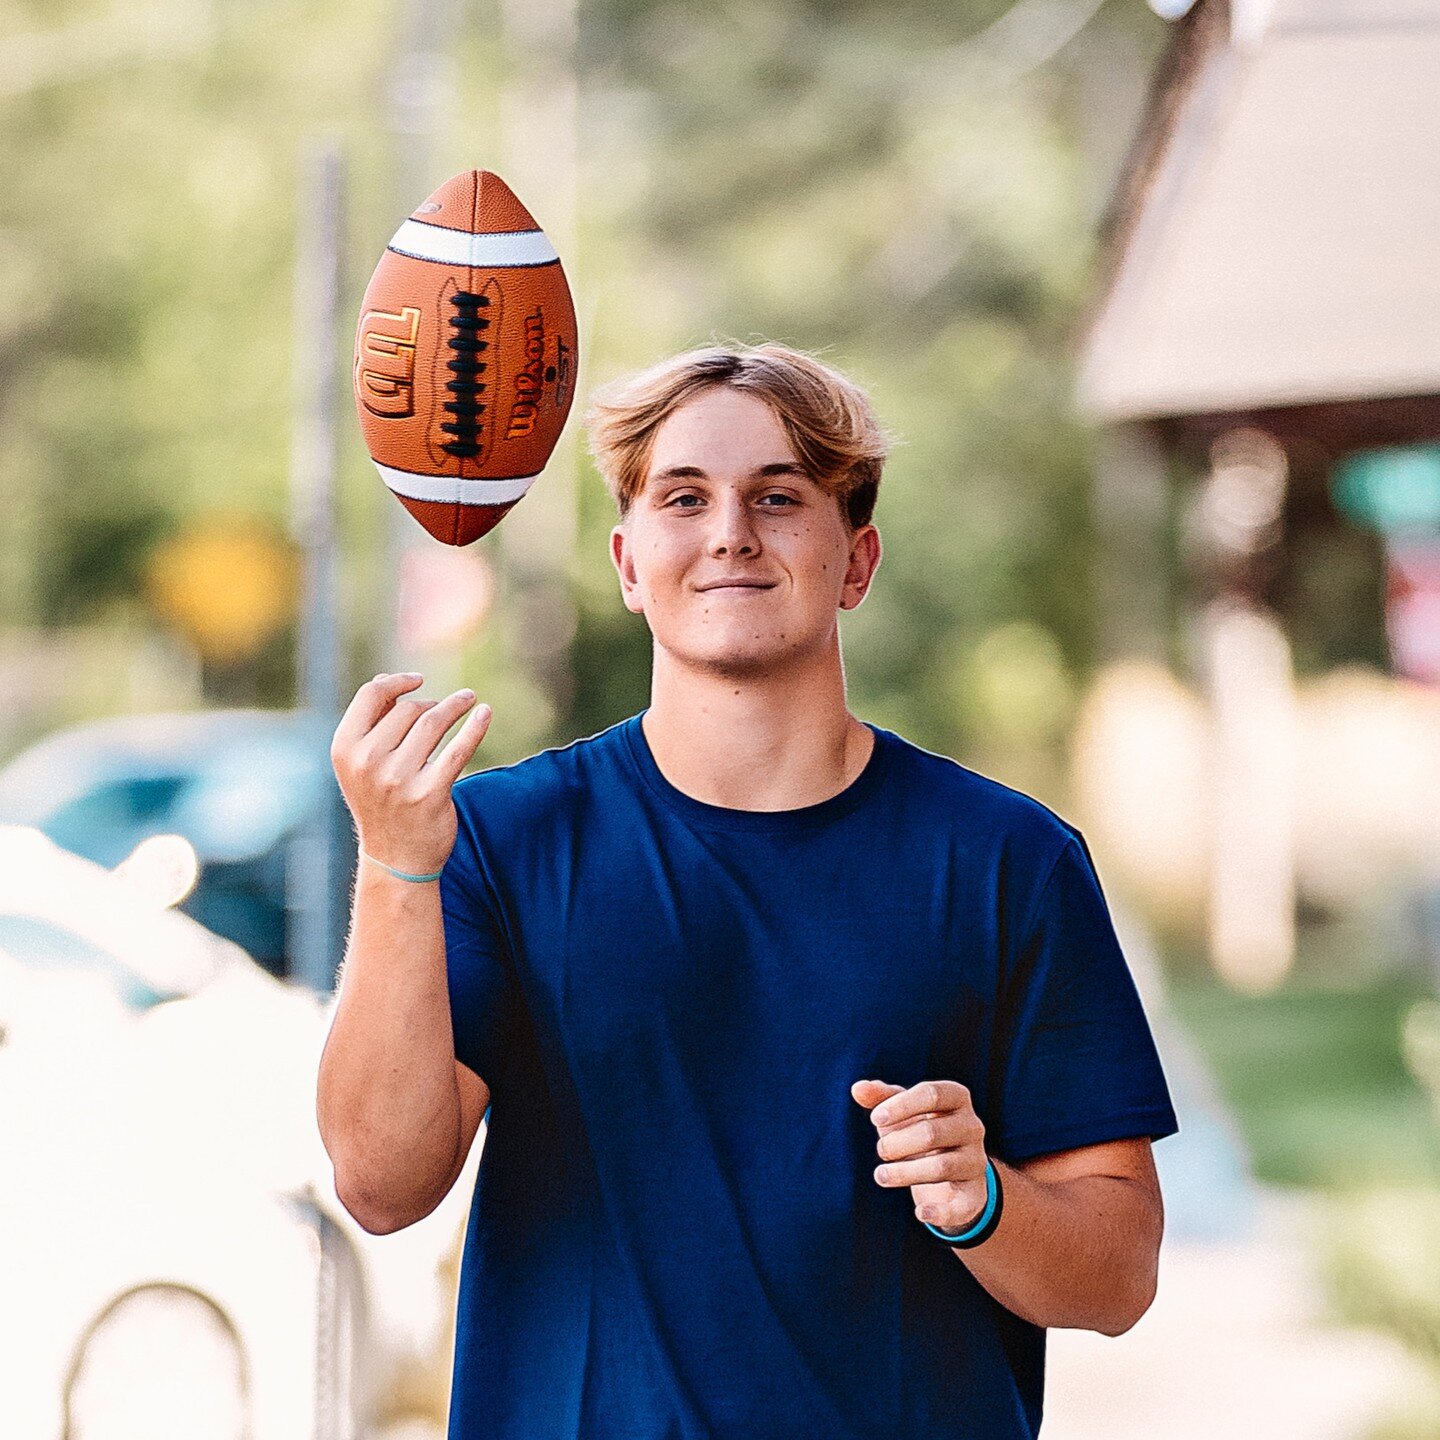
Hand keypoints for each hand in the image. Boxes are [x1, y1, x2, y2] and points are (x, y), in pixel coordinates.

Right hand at [330, 672, 492, 876]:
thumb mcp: (361, 765)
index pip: (370, 695)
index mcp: (345, 750)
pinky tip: (485, 713)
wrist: (395, 858)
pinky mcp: (430, 793)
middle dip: (431, 704)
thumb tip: (389, 680)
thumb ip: (371, 725)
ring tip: (469, 700)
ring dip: (456, 705)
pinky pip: (458, 749)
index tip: (419, 680)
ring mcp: (398, 779)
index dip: (397, 682)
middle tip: (447, 708)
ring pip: (434, 723)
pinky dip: (475, 727)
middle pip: (409, 710)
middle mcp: (368, 763)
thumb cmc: (381, 803)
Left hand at [851, 1078, 989, 1232]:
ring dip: (904, 1173)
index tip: (875, 1119)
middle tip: (880, 1150)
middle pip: (932, 1133)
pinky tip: (919, 1213)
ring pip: (941, 1167)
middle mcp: (972, 1127)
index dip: (901, 1105)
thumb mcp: (904, 1110)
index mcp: (956, 1098)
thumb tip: (857, 1088)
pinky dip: (940, 1211)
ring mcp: (975, 1162)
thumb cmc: (922, 1128)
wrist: (952, 1171)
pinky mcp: (974, 1194)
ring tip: (880, 1175)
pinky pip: (960, 1205)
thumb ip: (881, 1097)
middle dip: (898, 1143)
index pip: (931, 1093)